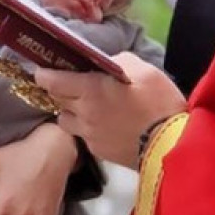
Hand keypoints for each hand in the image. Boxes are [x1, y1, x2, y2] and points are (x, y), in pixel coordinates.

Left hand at [34, 53, 185, 167]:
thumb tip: (105, 65)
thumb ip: (118, 62)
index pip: (52, 81)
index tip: (43, 69)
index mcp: (90, 90)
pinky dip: (86, 128)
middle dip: (58, 90)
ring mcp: (89, 135)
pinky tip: (103, 124)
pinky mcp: (98, 151)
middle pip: (56, 99)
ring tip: (85, 107)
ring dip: (70, 111)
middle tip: (69, 83)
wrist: (171, 144)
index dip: (44, 74)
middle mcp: (83, 113)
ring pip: (65, 120)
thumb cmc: (159, 102)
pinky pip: (83, 135)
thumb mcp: (143, 70)